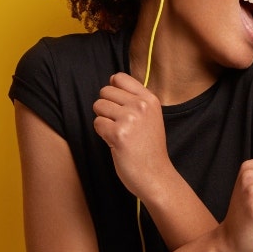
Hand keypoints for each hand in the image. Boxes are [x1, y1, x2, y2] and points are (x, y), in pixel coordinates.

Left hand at [92, 72, 172, 199]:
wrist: (155, 173)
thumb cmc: (149, 147)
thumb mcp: (151, 116)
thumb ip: (135, 99)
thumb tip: (111, 81)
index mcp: (150, 99)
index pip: (120, 78)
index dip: (113, 90)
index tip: (119, 104)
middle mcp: (141, 105)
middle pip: (105, 92)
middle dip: (106, 107)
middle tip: (119, 123)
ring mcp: (130, 119)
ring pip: (98, 106)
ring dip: (103, 120)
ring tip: (118, 132)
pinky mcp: (118, 133)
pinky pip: (97, 123)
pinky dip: (102, 134)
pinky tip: (116, 142)